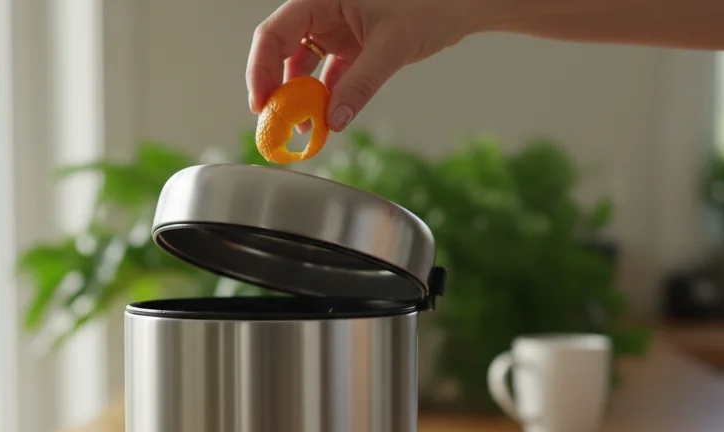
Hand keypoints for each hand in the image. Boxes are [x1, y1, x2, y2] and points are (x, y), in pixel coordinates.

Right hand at [247, 0, 482, 131]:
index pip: (274, 32)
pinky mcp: (350, 45)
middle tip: (274, 122)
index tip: (262, 103)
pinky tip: (325, 120)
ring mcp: (335, 28)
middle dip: (276, 87)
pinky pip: (326, 73)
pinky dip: (324, 97)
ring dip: (300, 97)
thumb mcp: (392, 47)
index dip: (261, 69)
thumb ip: (360, 84)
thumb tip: (333, 121)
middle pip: (281, 49)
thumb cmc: (431, 7)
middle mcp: (322, 11)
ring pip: (302, 64)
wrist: (462, 5)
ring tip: (303, 127)